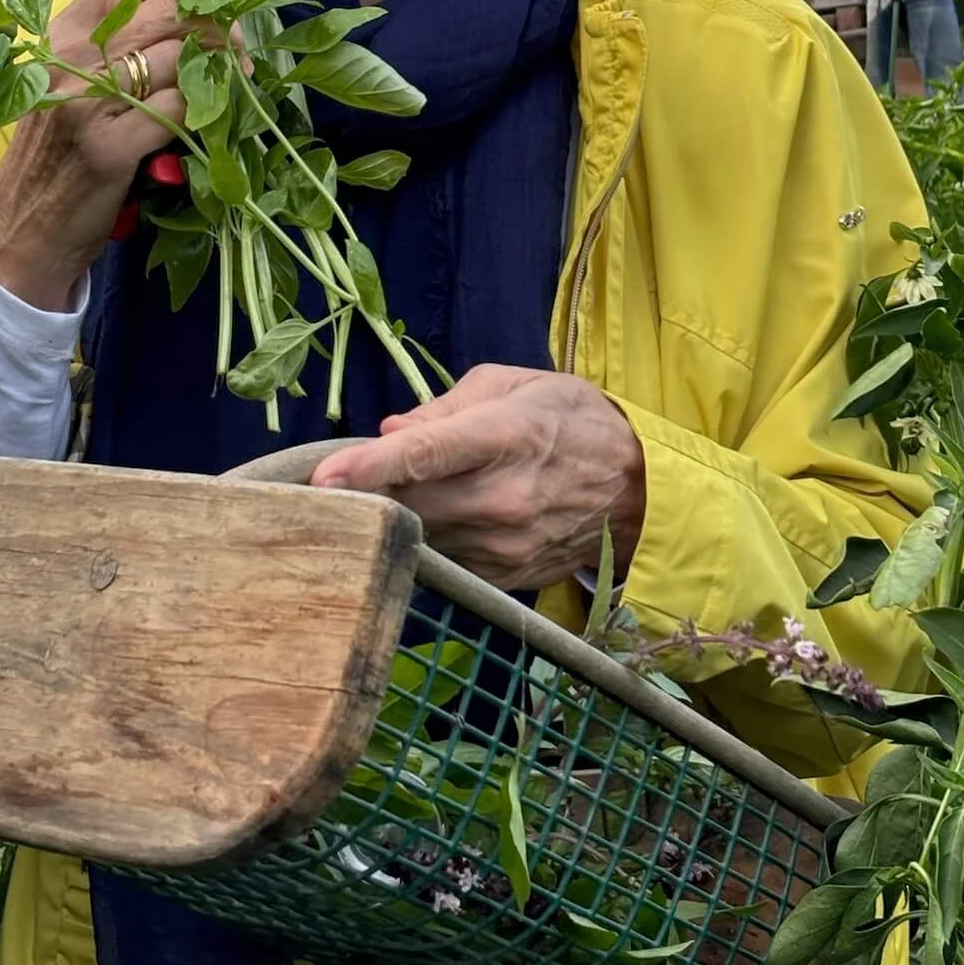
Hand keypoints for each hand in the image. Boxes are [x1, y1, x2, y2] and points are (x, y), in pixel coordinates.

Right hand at [0, 0, 233, 310]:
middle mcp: (72, 55)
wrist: (25, 230)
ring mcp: (87, 101)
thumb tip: (198, 12)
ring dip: (220, 71)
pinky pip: (180, 110)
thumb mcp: (73, 81)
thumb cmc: (59, 151)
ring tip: (230, 87)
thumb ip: (118, 43)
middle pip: (172, 9)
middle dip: (223, 27)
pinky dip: (205, 114)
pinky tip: (208, 125)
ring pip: (182, 56)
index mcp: (65, 29)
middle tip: (240, 53)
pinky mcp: (108, 147)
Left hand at [310, 365, 646, 590]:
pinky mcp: (506, 579)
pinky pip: (446, 561)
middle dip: (367, 496)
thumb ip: (445, 407)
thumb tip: (390, 432)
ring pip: (421, 538)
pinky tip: (445, 517)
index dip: (371, 468)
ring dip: (399, 518)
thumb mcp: (515, 385)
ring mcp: (505, 547)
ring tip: (406, 491)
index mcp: (506, 436)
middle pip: (409, 506)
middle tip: (342, 480)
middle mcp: (504, 498)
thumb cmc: (573, 421)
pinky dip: (432, 540)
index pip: (428, 455)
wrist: (640, 490)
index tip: (322, 478)